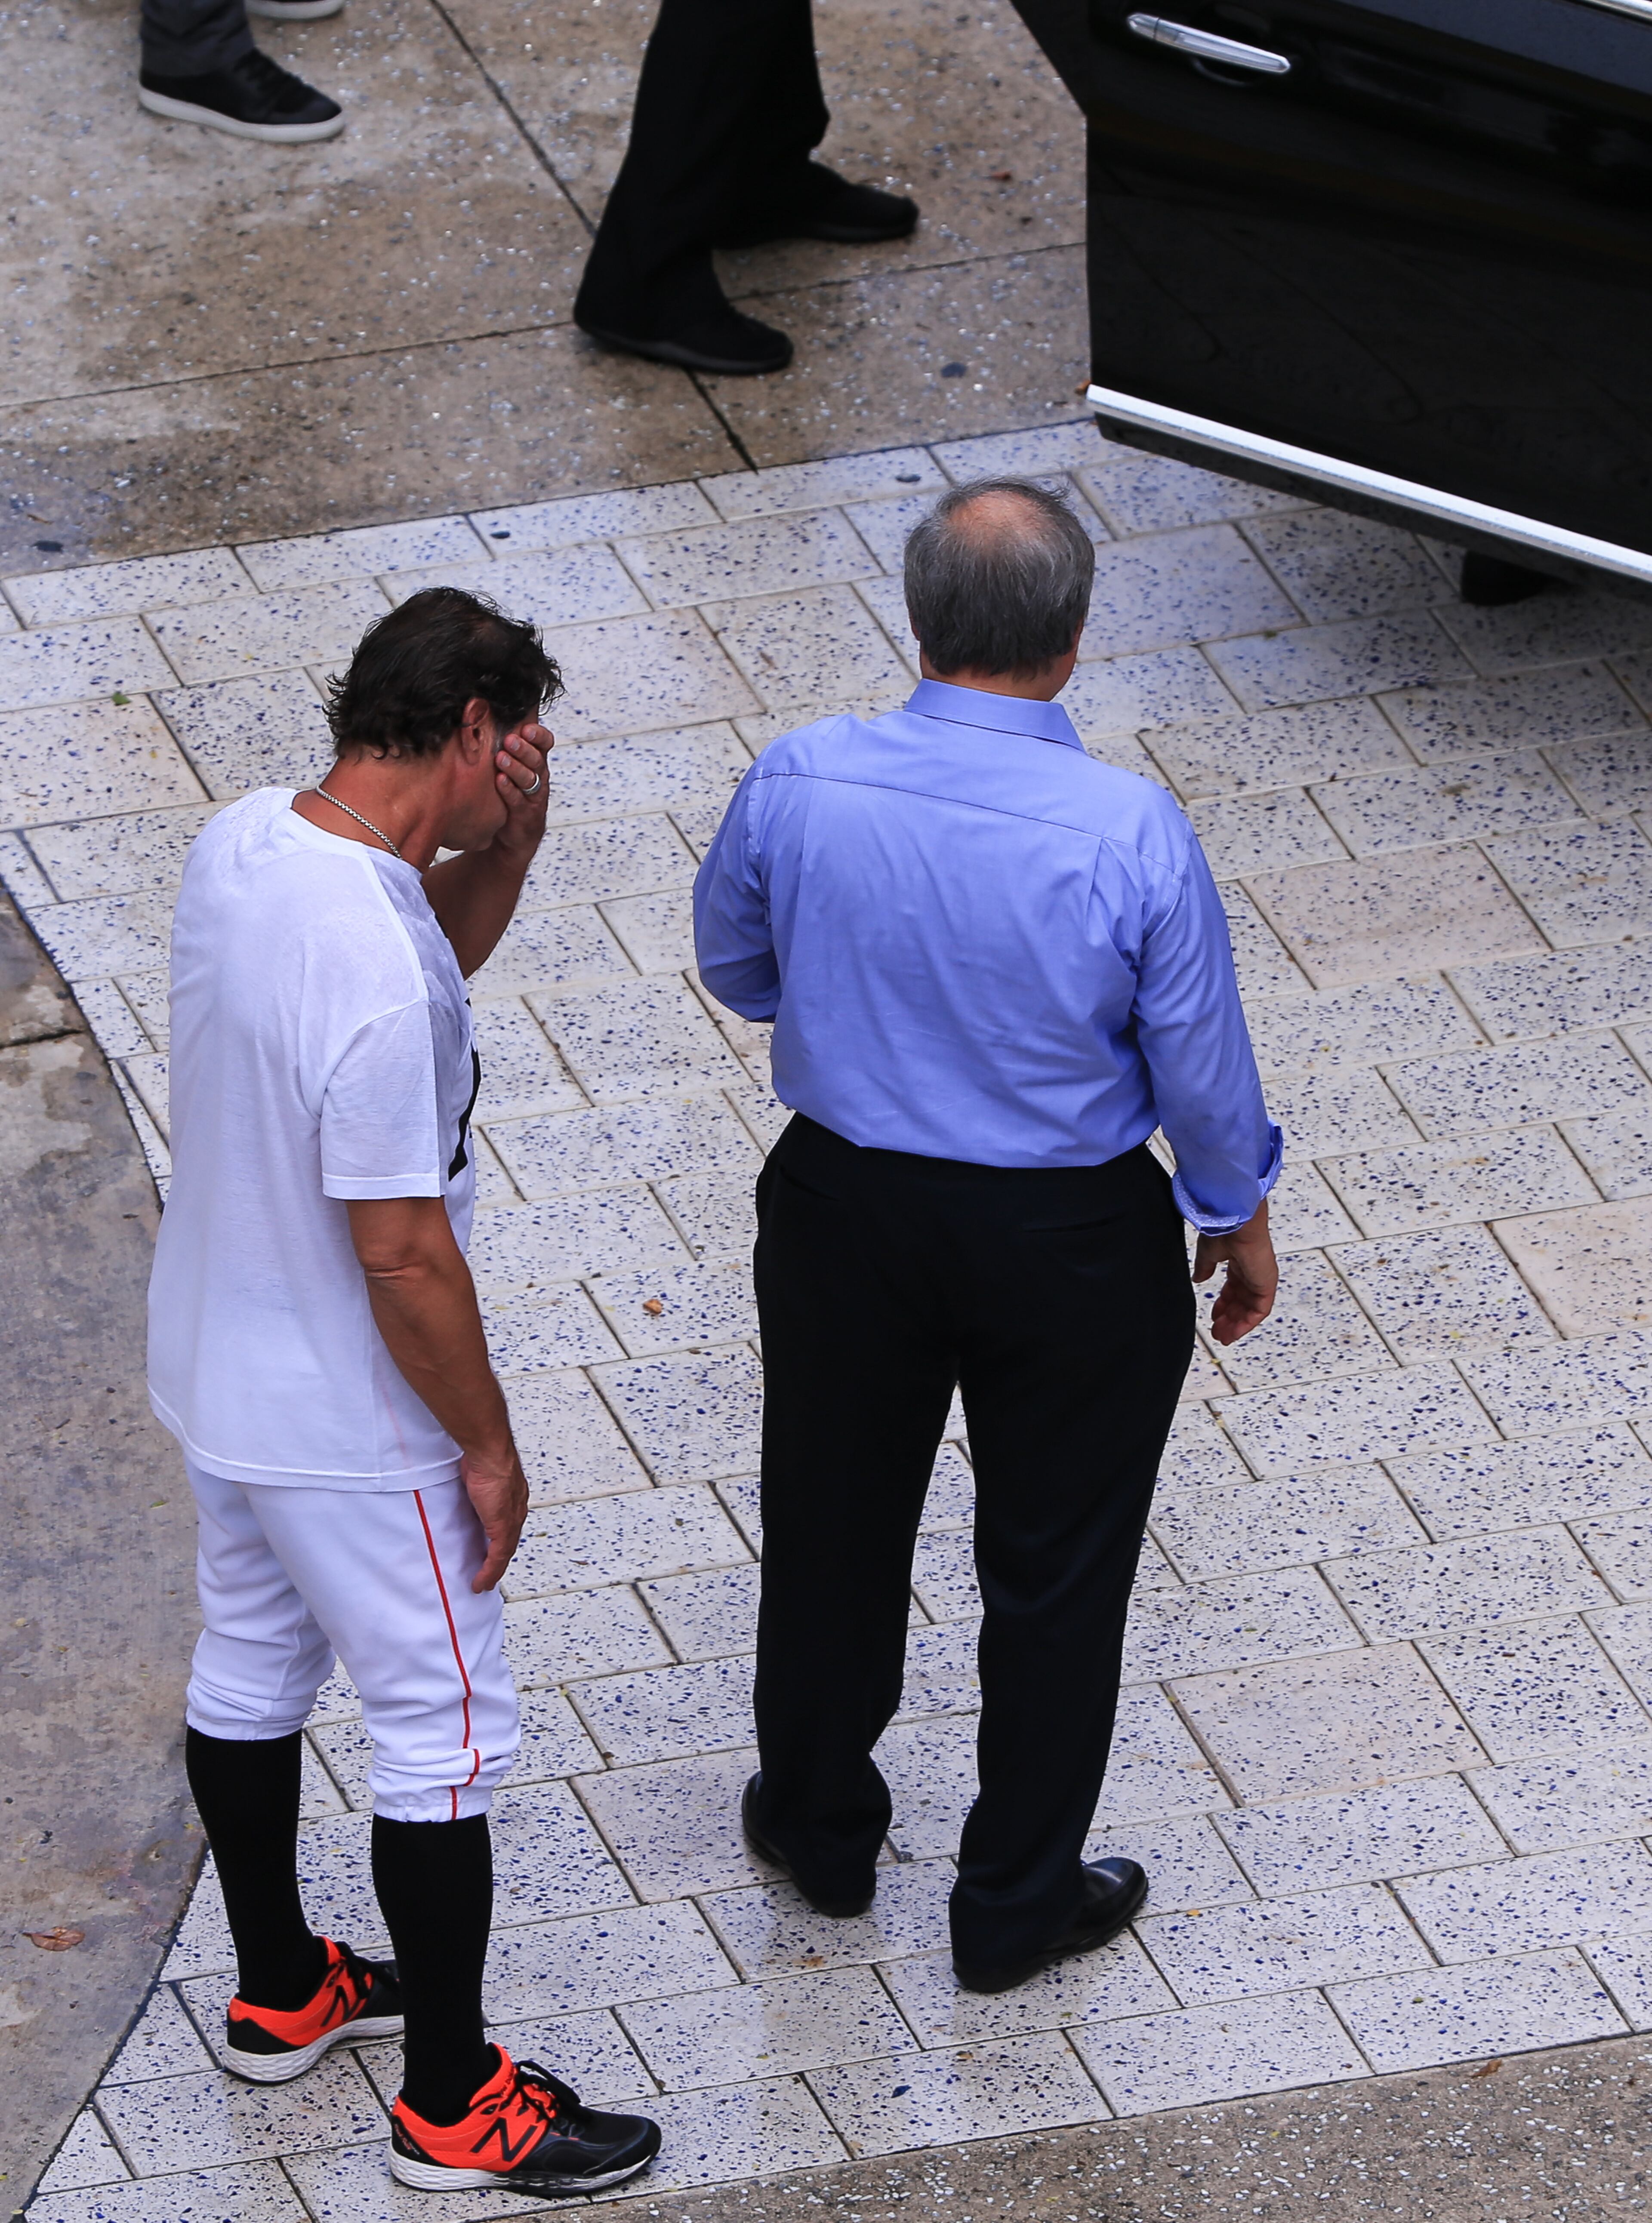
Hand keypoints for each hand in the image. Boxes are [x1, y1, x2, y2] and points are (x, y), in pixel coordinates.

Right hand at [459, 1442, 528, 1591]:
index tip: (492, 1553)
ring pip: (504, 1553)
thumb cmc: (485, 1457)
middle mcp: (515, 1511)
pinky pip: (497, 1557)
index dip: (500, 1542)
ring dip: (493, 1571)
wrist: (490, 1455)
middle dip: (498, 1560)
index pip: (508, 1526)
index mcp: (512, 1499)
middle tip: (488, 1575)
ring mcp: (510, 1520)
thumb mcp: (480, 1476)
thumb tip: (467, 1486)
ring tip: (484, 1583)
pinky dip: (489, 1572)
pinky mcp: (502, 1528)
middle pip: (507, 1542)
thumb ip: (476, 1486)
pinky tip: (481, 1582)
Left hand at [491, 719, 551, 863]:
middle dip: (524, 749)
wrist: (510, 834)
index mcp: (536, 761)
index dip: (538, 735)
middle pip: (537, 759)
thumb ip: (502, 745)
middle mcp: (539, 777)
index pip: (545, 743)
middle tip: (509, 740)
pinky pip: (519, 801)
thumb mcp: (507, 766)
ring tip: (501, 759)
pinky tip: (499, 781)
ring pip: (530, 779)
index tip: (526, 727)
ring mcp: (534, 797)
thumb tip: (479, 713)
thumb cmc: (506, 793)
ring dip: (515, 768)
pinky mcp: (525, 814)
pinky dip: (509, 791)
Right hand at [1192, 1200, 1277, 1344]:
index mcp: (1240, 1261)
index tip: (1214, 1315)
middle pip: (1242, 1301)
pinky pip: (1260, 1310)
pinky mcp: (1266, 1284)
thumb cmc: (1223, 1229)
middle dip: (1230, 1318)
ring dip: (1237, 1324)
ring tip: (1223, 1336)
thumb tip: (1198, 1278)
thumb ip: (1204, 1267)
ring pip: (1251, 1309)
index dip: (1224, 1304)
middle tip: (1218, 1332)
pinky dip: (1247, 1322)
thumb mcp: (1207, 1253)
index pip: (1234, 1288)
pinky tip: (1234, 1331)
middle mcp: (1253, 1271)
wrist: (1235, 1221)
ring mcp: (1261, 1278)